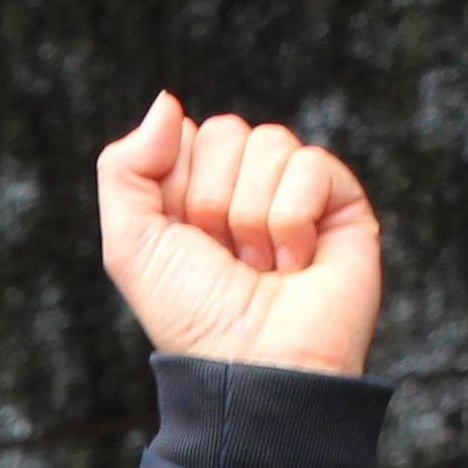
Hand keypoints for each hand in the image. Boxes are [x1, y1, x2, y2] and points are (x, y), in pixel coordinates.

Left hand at [95, 93, 381, 377]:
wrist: (252, 365)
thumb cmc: (193, 317)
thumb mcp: (130, 245)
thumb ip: (124, 168)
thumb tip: (168, 102)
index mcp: (196, 192)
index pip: (185, 136)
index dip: (176, 187)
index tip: (186, 241)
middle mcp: (248, 187)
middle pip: (227, 131)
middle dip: (214, 202)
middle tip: (226, 258)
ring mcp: (297, 192)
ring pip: (269, 143)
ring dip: (253, 219)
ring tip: (261, 266)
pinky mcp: (342, 203)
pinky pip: (311, 165)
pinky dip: (292, 221)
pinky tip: (295, 264)